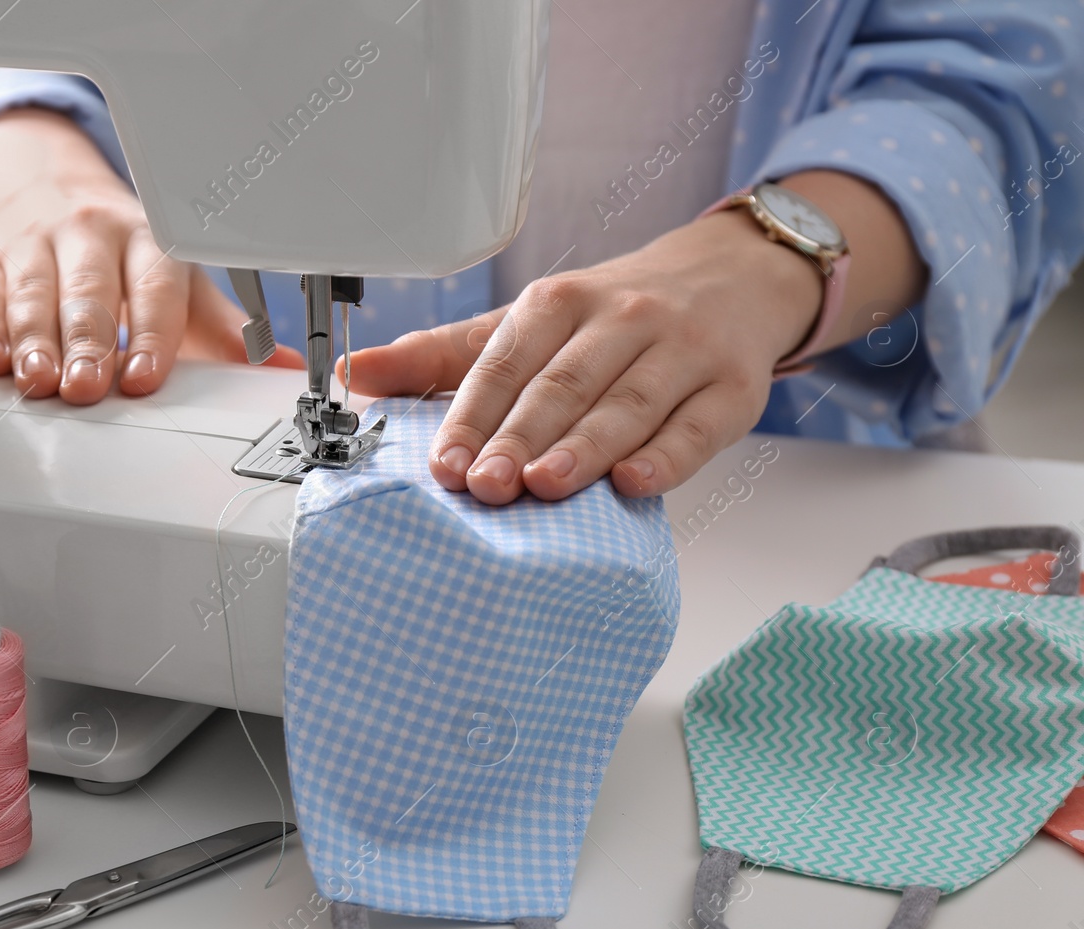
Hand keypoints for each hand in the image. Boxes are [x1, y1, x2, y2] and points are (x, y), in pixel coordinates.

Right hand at [0, 108, 297, 402]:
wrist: (57, 195)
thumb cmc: (129, 261)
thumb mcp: (183, 287)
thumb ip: (224, 336)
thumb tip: (287, 370)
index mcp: (150, 245)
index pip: (154, 289)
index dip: (150, 334)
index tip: (143, 377)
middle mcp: (93, 238)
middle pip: (90, 292)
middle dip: (87, 343)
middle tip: (86, 387)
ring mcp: (38, 245)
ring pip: (34, 291)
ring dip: (34, 340)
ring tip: (37, 380)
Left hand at [343, 208, 825, 502]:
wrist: (733, 278)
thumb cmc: (615, 316)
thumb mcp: (530, 322)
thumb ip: (445, 354)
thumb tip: (358, 374)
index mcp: (559, 303)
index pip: (506, 362)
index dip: (471, 414)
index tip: (444, 464)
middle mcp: (621, 320)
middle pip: (562, 384)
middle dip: (519, 437)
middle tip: (484, 485)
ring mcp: (681, 353)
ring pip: (627, 404)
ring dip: (583, 447)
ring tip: (543, 486)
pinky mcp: (732, 389)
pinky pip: (698, 427)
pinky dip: (667, 456)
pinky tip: (634, 483)